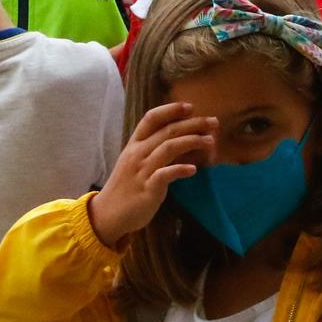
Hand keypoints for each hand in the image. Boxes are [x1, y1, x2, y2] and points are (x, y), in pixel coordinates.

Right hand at [88, 102, 214, 247]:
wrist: (108, 214)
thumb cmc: (126, 187)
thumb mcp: (135, 162)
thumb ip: (153, 149)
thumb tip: (180, 139)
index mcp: (134, 144)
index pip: (151, 118)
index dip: (171, 110)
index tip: (191, 107)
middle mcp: (137, 153)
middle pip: (167, 131)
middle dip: (193, 124)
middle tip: (214, 122)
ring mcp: (142, 171)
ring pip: (168, 148)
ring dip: (191, 141)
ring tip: (210, 141)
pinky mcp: (147, 189)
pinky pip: (164, 175)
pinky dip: (179, 169)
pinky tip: (193, 169)